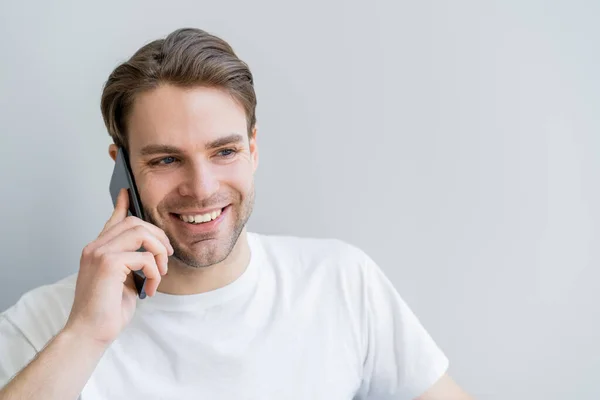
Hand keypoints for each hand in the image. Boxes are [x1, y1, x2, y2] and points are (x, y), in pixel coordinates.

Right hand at [64, 189, 173, 345]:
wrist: (90, 332)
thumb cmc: (107, 311)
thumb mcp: (124, 281)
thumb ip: (132, 263)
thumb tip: (151, 254)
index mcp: (97, 250)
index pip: (112, 220)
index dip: (123, 205)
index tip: (128, 192)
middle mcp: (95, 247)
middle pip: (135, 223)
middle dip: (158, 237)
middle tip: (167, 257)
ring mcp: (99, 253)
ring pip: (141, 233)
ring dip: (159, 252)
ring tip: (161, 272)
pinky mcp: (108, 263)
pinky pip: (145, 257)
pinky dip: (155, 273)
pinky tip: (151, 289)